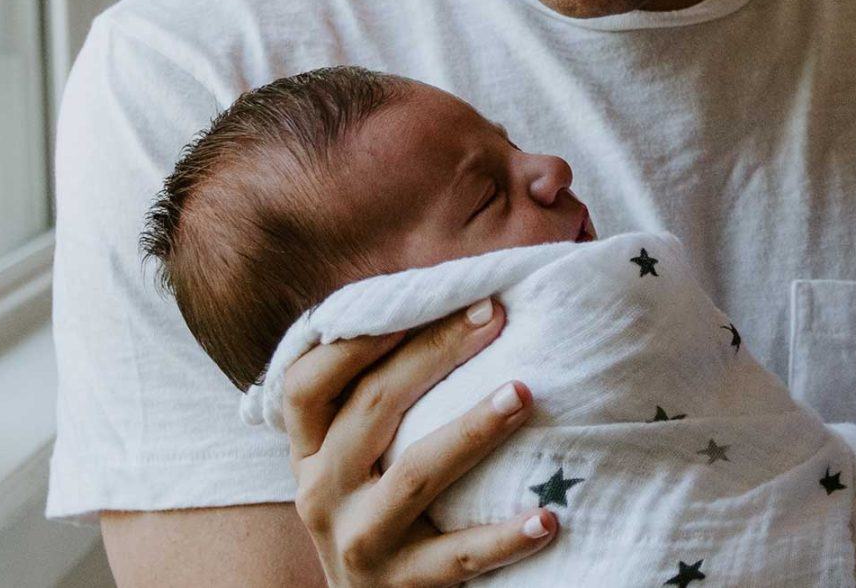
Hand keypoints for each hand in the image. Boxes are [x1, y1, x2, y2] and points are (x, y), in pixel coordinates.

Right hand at [283, 298, 556, 585]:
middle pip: (372, 408)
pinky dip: (506, 536)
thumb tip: (455, 311)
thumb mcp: (355, 462)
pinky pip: (460, 556)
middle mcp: (321, 493)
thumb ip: (379, 404)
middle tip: (493, 317)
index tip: (426, 299)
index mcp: (308, 453)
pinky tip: (548, 515)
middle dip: (434, 354)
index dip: (360, 338)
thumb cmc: (379, 513)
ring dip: (473, 429)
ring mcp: (359, 542)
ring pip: (416, 473)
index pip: (307, 383)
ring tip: (523, 395)